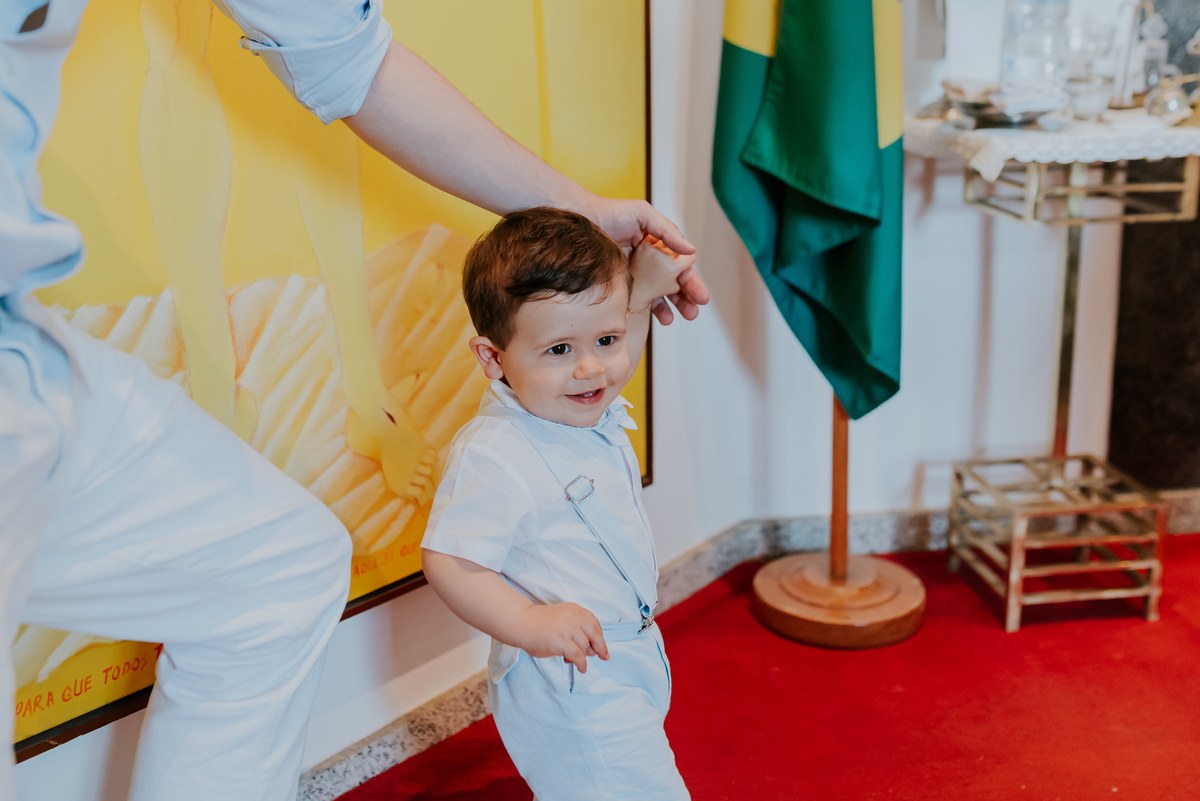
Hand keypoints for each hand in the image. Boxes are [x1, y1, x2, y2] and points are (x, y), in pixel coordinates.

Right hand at [515, 603, 608, 672]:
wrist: (522, 623)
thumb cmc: (541, 622)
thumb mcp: (563, 617)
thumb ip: (577, 627)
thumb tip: (592, 648)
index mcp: (575, 610)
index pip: (595, 624)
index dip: (600, 637)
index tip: (603, 647)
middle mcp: (574, 618)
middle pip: (595, 635)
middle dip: (600, 647)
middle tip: (601, 656)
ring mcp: (568, 630)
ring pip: (586, 648)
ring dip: (585, 657)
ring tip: (580, 662)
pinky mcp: (562, 643)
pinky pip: (578, 657)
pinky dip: (582, 664)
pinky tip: (581, 668)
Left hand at [583, 195, 708, 323]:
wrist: (581, 219)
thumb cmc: (612, 212)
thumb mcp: (644, 214)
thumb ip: (667, 231)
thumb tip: (691, 250)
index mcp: (660, 247)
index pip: (681, 268)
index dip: (692, 283)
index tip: (701, 297)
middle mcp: (650, 263)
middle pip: (672, 285)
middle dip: (685, 300)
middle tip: (692, 313)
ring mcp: (635, 275)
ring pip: (656, 295)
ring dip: (668, 308)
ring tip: (672, 320)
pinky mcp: (620, 284)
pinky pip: (635, 299)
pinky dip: (644, 310)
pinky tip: (651, 317)